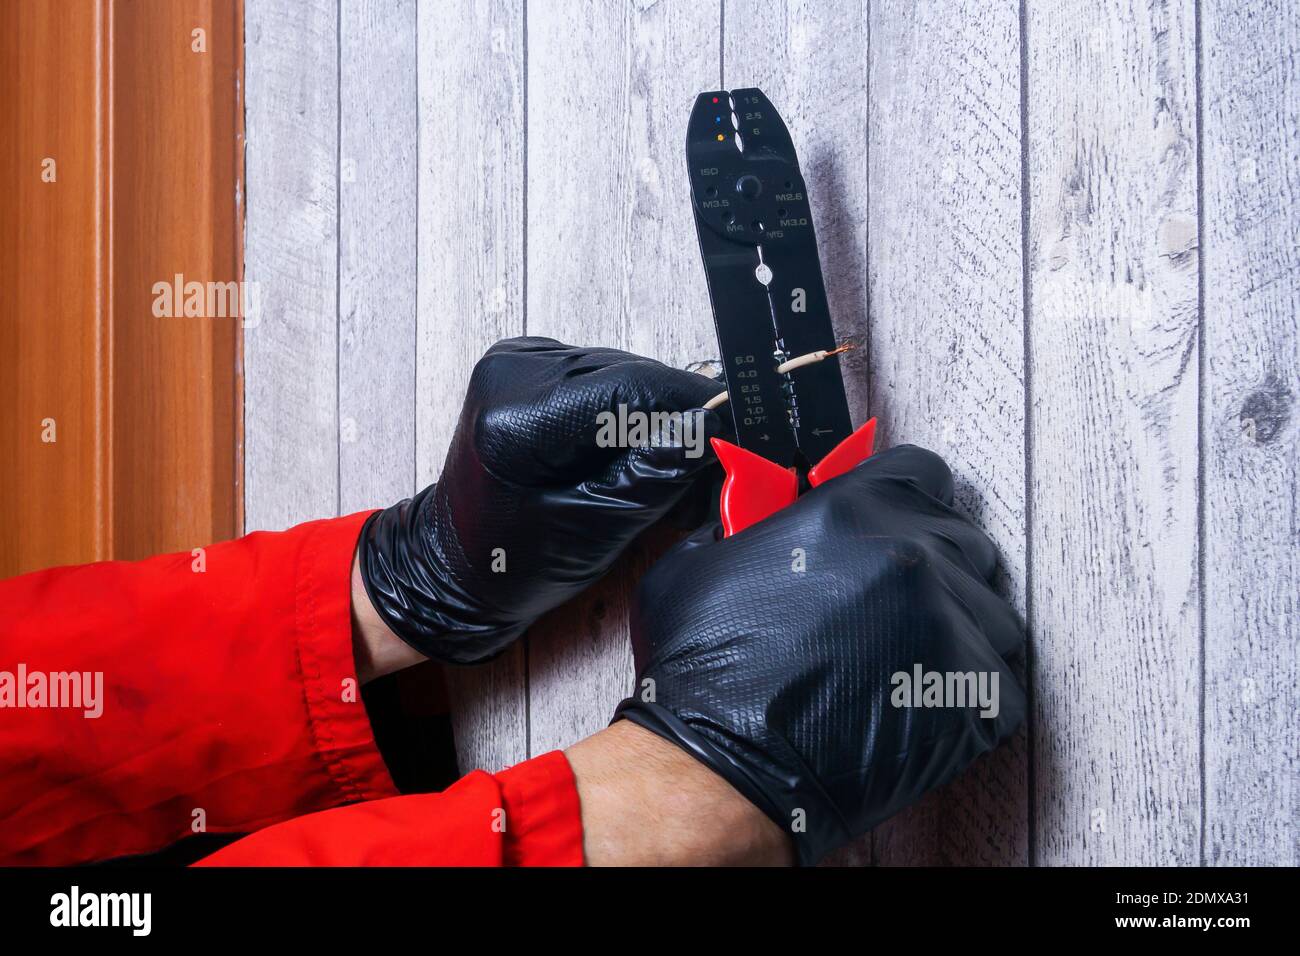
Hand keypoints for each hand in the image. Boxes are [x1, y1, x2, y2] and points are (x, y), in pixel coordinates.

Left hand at [356, 337, 721, 663]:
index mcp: (517, 419)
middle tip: (702, 467)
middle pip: (629, 375)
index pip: (631, 388)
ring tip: (660, 469)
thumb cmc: (509, 563)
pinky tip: (622, 451)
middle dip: (672, 419)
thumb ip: (656, 473)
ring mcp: (513, 365)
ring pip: (619, 373)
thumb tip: (710, 429)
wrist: (452, 566)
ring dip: (648, 417)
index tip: (731, 431)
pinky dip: (620, 413)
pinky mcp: (523, 368)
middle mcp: (510, 375)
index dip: (690, 407)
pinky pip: (597, 377)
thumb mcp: (596, 529)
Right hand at [615, 444, 1025, 864]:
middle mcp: (912, 558)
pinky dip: (968, 694)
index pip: (924, 474)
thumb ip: (750, 522)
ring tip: (908, 660)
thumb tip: (764, 511)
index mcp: (852, 512)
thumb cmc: (706, 675)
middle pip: (964, 542)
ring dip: (958, 630)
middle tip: (894, 601)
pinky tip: (921, 702)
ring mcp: (950, 626)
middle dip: (935, 566)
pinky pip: (1000, 682)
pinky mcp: (972, 696)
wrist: (718, 768)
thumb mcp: (702, 562)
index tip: (901, 521)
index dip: (908, 499)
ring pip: (991, 612)